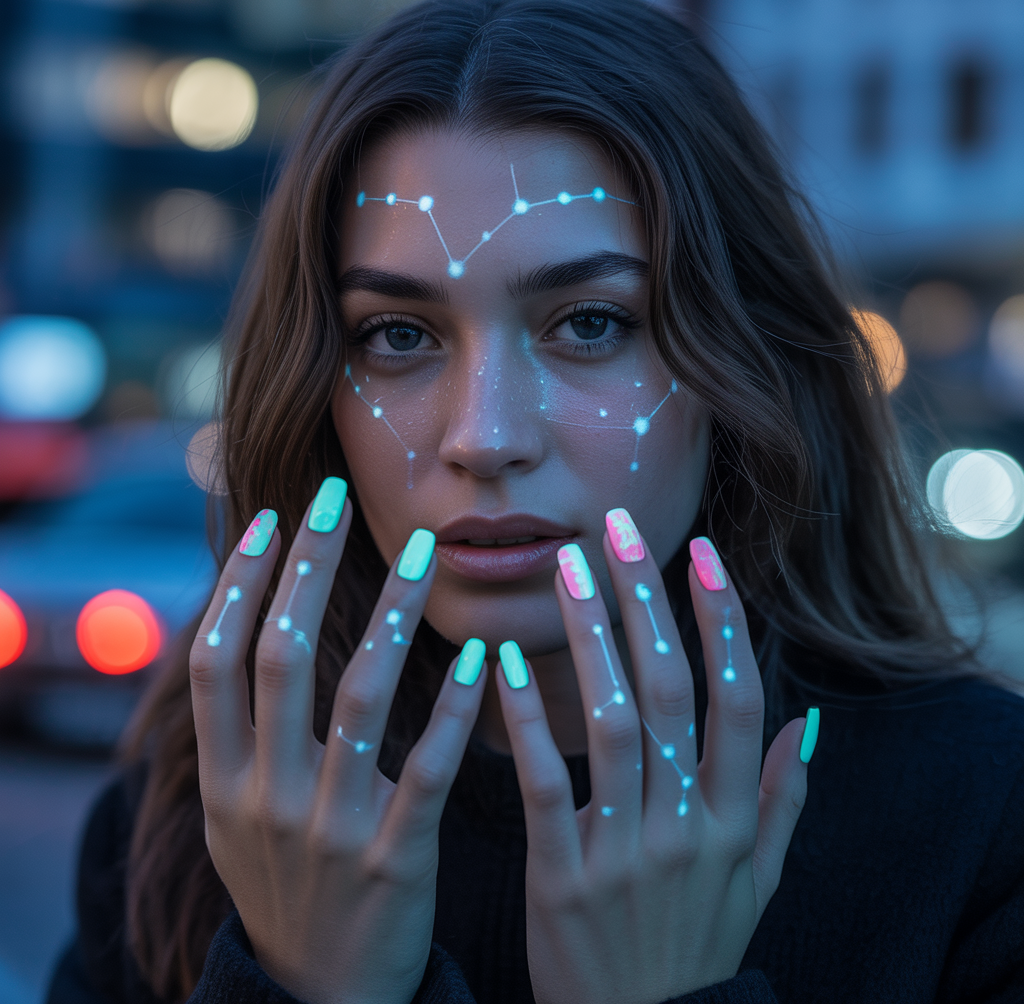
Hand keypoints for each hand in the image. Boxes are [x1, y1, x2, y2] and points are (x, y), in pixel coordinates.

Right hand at [189, 486, 485, 1003]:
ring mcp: (327, 830)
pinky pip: (429, 768)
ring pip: (357, 698)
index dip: (237, 583)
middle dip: (307, 570)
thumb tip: (243, 632)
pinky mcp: (393, 860)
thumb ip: (239, 735)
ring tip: (423, 553)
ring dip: (389, 615)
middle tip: (336, 498)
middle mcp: (263, 798)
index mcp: (222, 782)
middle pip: (279, 657)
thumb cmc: (286, 885)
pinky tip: (479, 654)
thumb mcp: (236, 818)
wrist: (319, 999)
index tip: (270, 519)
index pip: (215, 660)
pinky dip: (455, 707)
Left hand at [495, 516, 813, 1003]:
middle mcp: (686, 824)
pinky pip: (545, 784)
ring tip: (567, 570)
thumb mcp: (757, 883)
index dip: (722, 619)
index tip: (701, 552)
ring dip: (592, 639)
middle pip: (672, 690)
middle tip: (617, 529)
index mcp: (732, 818)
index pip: (735, 696)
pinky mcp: (562, 878)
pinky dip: (526, 720)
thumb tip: (805, 723)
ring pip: (612, 722)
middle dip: (647, 602)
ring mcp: (626, 851)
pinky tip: (502, 661)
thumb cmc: (695, 949)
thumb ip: (781, 801)